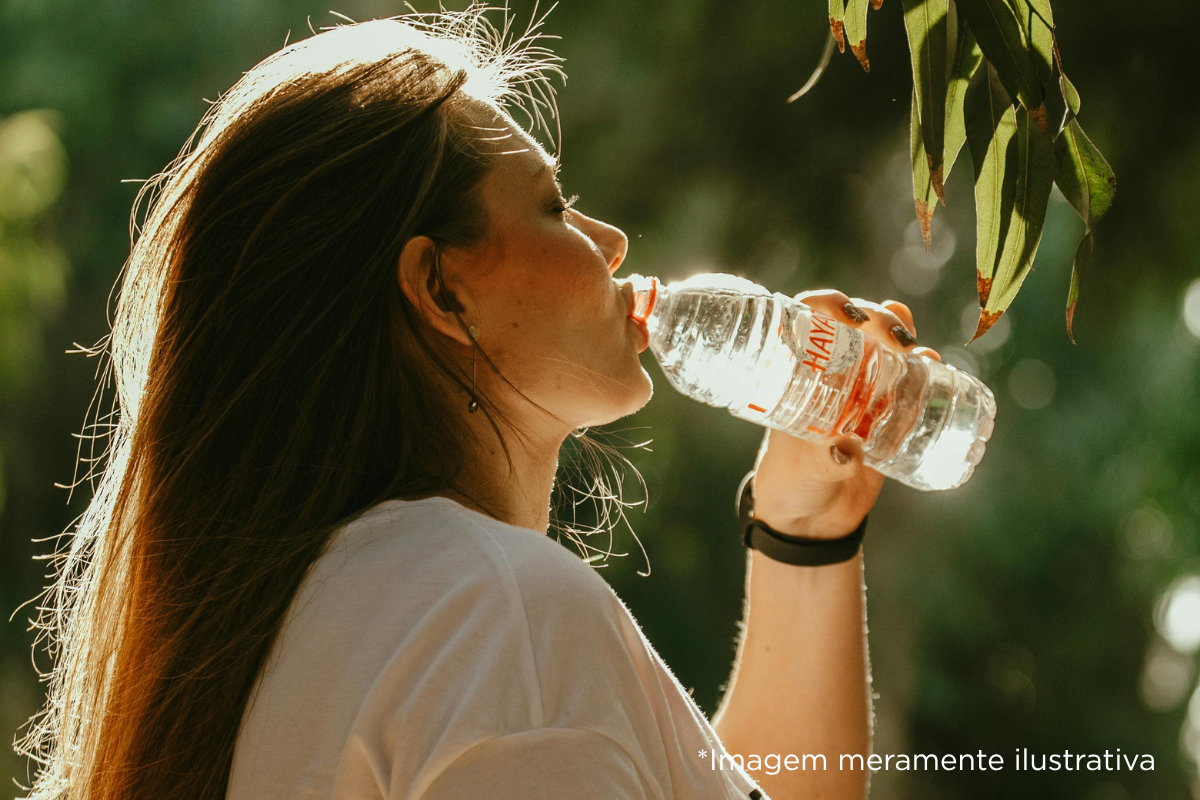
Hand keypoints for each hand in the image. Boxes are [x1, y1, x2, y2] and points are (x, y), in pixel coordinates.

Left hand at [750, 291, 941, 539]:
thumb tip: (848, 452)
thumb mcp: (804, 470)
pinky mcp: (887, 414)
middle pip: (857, 326)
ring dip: (905, 336)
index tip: (848, 314)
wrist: (813, 520)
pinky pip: (910, 381)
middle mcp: (831, 374)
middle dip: (880, 319)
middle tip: (898, 338)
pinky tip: (938, 367)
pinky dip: (927, 369)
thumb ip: (824, 461)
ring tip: (920, 352)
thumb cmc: (792, 485)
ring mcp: (861, 391)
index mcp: (798, 374)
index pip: (809, 320)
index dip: (828, 304)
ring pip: (886, 348)